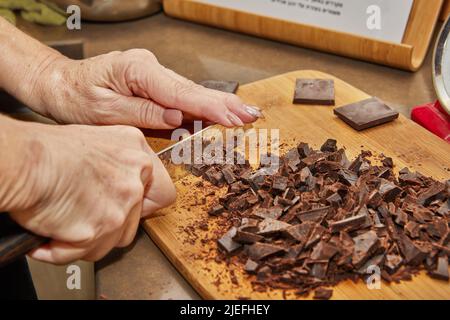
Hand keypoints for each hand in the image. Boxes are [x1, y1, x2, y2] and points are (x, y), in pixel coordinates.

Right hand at [7, 121, 175, 263]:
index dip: (145, 204)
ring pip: (114, 240)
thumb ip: (120, 163)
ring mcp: (120, 205)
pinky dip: (65, 250)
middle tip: (90, 217)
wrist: (23, 162)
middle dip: (112, 224)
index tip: (130, 207)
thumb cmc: (47, 150)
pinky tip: (51, 237)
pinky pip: (86, 251)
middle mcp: (135, 179)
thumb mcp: (97, 141)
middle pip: (136, 221)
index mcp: (137, 153)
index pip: (163, 193)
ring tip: (66, 225)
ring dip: (90, 239)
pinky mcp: (100, 228)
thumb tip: (123, 184)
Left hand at [32, 49, 260, 128]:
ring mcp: (152, 74)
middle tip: (251, 115)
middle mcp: (149, 68)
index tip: (233, 118)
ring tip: (243, 114)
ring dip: (218, 104)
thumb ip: (142, 113)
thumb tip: (175, 119)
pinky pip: (180, 95)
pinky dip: (201, 105)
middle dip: (224, 104)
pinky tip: (218, 111)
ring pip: (190, 92)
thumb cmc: (74, 97)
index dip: (210, 108)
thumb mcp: (103, 111)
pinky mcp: (152, 83)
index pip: (180, 93)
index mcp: (138, 70)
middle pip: (192, 90)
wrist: (59, 84)